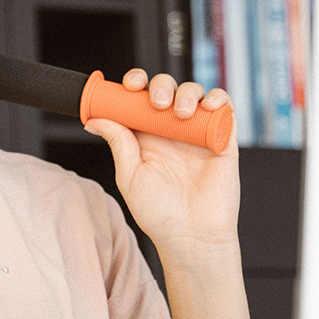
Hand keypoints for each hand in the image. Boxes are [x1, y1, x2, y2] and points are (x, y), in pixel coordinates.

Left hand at [83, 70, 239, 252]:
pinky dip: (217, 98)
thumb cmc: (159, 213)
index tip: (130, 84)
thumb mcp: (129, 175)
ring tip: (180, 112)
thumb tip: (94, 119)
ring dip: (186, 92)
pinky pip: (224, 108)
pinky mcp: (222, 139)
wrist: (191, 236)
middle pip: (166, 89)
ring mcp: (197, 132)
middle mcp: (171, 130)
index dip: (135, 83)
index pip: (139, 98)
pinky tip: (207, 106)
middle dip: (160, 86)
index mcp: (146, 135)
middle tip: (157, 102)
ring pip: (194, 93)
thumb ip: (118, 142)